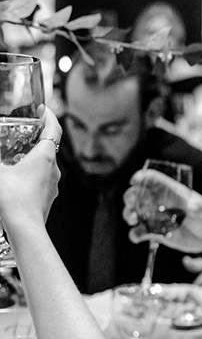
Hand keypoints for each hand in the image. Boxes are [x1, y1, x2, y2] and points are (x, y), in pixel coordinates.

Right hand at [0, 107, 60, 227]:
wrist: (25, 228)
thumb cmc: (12, 198)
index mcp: (45, 157)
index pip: (53, 130)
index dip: (49, 117)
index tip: (44, 110)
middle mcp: (53, 169)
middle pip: (49, 147)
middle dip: (37, 137)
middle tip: (24, 132)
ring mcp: (53, 184)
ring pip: (45, 165)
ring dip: (33, 156)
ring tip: (16, 155)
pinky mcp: (48, 197)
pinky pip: (42, 179)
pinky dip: (31, 172)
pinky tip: (17, 178)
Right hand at [123, 170, 201, 252]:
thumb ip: (198, 208)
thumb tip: (194, 208)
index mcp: (169, 191)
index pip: (153, 179)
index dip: (142, 177)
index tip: (135, 180)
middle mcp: (158, 202)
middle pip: (137, 194)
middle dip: (130, 196)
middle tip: (131, 201)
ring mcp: (154, 217)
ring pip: (133, 212)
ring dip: (128, 214)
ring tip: (133, 219)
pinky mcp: (153, 232)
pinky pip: (139, 232)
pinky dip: (135, 234)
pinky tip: (138, 236)